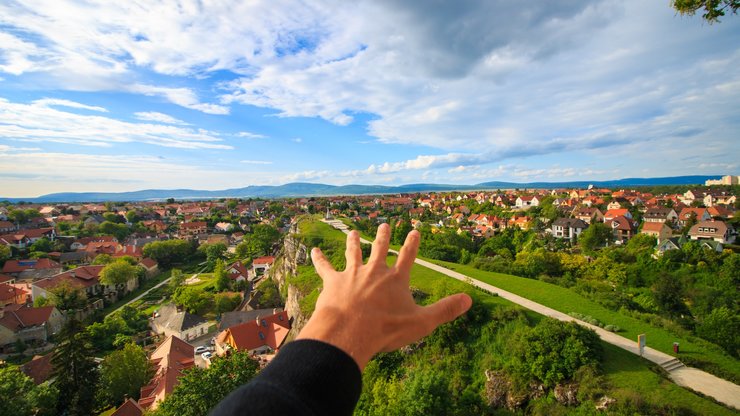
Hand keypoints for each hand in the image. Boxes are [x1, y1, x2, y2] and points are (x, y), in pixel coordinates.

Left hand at [297, 223, 471, 369]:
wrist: (349, 331)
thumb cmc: (385, 329)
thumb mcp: (422, 322)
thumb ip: (445, 310)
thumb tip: (469, 299)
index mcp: (396, 279)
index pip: (408, 256)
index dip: (412, 243)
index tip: (415, 230)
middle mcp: (375, 271)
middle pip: (380, 249)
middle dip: (384, 236)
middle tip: (384, 224)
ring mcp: (352, 273)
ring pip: (353, 252)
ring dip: (354, 242)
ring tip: (353, 232)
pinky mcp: (333, 281)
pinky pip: (325, 267)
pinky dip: (319, 259)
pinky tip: (313, 251)